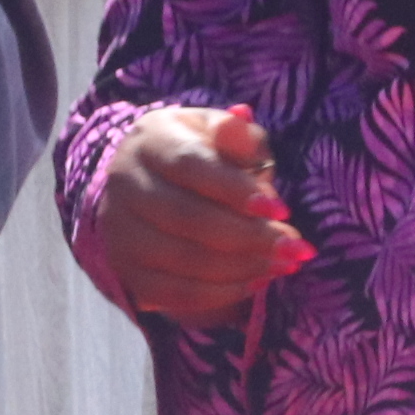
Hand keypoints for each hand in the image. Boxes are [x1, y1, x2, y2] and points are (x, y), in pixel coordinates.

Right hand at [88, 105, 307, 325]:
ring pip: (184, 260)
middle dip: (250, 237)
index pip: (190, 165)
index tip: (281, 208)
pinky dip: (222, 294)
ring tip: (284, 264)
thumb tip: (243, 121)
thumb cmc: (202, 156)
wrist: (154, 187)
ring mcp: (120, 231)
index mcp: (150, 139)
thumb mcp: (220, 134)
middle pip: (187, 218)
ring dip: (243, 268)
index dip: (236, 190)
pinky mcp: (126, 272)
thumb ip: (236, 134)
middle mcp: (123, 183)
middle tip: (295, 247)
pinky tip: (255, 282)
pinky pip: (176, 294)